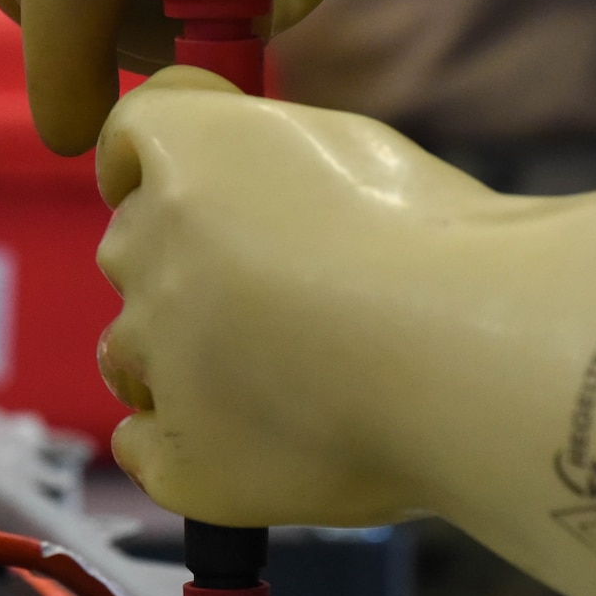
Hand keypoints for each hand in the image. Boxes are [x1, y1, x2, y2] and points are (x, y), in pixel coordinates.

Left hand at [94, 67, 493, 526]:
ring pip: (129, 352)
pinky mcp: (180, 457)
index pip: (126, 139)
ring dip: (175, 357)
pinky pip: (146, 446)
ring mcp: (155, 357)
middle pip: (130, 250)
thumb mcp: (353, 148)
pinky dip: (181, 442)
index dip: (153, 164)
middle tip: (271, 291)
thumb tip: (252, 187)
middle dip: (181, 264)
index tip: (192, 189)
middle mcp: (147, 247)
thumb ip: (270, 162)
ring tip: (274, 374)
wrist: (469, 357)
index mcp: (187, 151)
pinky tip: (249, 440)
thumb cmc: (436, 243)